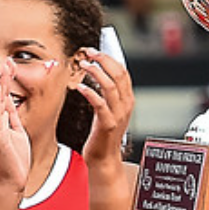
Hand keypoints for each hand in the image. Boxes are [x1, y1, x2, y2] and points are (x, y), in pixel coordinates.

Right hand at [0, 72, 31, 191]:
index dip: (6, 80)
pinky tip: (1, 89)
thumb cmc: (14, 158)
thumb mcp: (16, 131)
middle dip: (3, 77)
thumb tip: (10, 99)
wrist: (13, 180)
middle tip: (8, 59)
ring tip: (6, 68)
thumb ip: (11, 116)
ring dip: (2, 84)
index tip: (10, 64)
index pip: (2, 96)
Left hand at [73, 47, 132, 169]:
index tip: (95, 50)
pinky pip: (100, 104)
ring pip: (110, 86)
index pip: (123, 72)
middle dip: (103, 60)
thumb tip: (97, 73)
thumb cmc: (103, 135)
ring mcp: (118, 115)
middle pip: (119, 74)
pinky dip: (90, 92)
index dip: (110, 58)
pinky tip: (80, 86)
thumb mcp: (109, 110)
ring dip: (96, 72)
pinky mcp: (108, 124)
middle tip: (89, 52)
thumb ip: (107, 94)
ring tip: (83, 65)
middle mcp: (125, 105)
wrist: (104, 159)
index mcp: (127, 100)